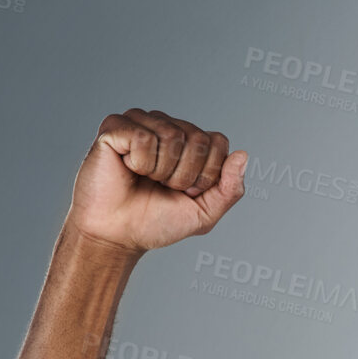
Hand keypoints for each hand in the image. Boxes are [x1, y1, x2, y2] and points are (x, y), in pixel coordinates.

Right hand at [65, 109, 246, 255]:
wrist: (117, 235)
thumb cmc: (157, 222)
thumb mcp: (205, 213)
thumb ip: (230, 189)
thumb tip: (242, 154)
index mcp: (190, 142)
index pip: (218, 142)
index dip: (207, 174)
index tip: (187, 192)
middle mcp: (167, 126)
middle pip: (198, 139)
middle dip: (185, 175)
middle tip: (163, 187)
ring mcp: (141, 123)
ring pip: (172, 135)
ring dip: (162, 170)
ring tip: (145, 179)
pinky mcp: (115, 127)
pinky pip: (143, 137)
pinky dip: (140, 162)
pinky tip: (128, 168)